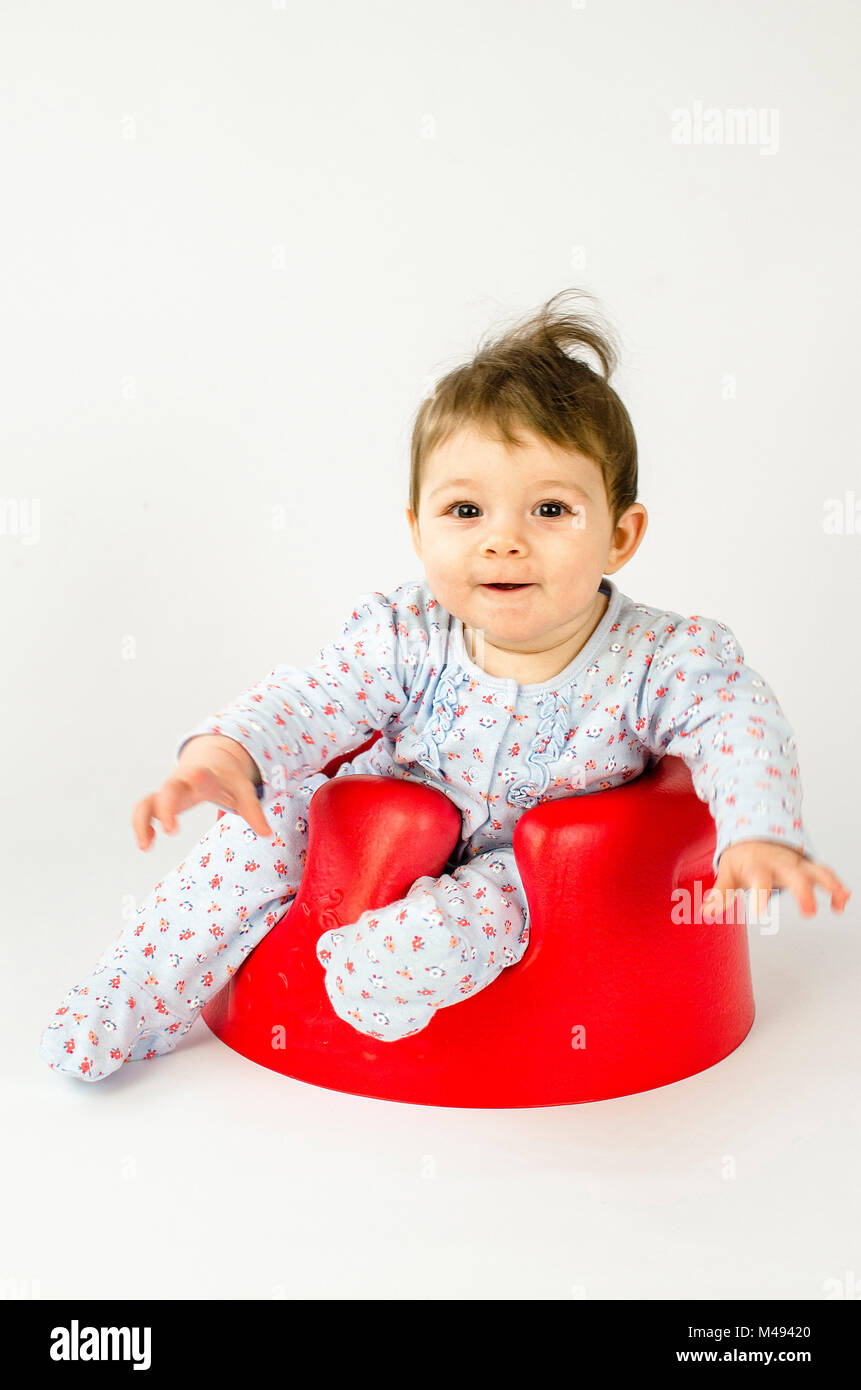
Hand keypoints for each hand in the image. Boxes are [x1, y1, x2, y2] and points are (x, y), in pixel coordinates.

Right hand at [132, 734, 273, 849]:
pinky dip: (142, 827)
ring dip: (142, 822)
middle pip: (169, 789)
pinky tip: (146, 844)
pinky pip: (143, 812)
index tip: (198, 776)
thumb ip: (253, 810)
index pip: (203, 774)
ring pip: (146, 802)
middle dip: (166, 807)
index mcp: (206, 775)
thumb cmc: (226, 778)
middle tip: (171, 830)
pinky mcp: (159, 801)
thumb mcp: (242, 789)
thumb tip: (268, 834)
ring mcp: (167, 792)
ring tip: (145, 847)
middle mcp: (182, 782)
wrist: (209, 760)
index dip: (201, 776)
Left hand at [703, 841, 850, 917]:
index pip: (759, 880)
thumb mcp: (728, 872)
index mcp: (758, 866)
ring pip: (816, 871)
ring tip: (839, 903)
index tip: (759, 912)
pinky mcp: (807, 866)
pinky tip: (843, 900)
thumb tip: (707, 912)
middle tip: (810, 912)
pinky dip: (836, 885)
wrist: (754, 833)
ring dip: (829, 886)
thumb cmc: (742, 858)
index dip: (759, 895)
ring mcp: (796, 864)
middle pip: (794, 875)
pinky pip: (824, 873)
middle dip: (804, 892)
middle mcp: (780, 864)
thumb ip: (721, 894)